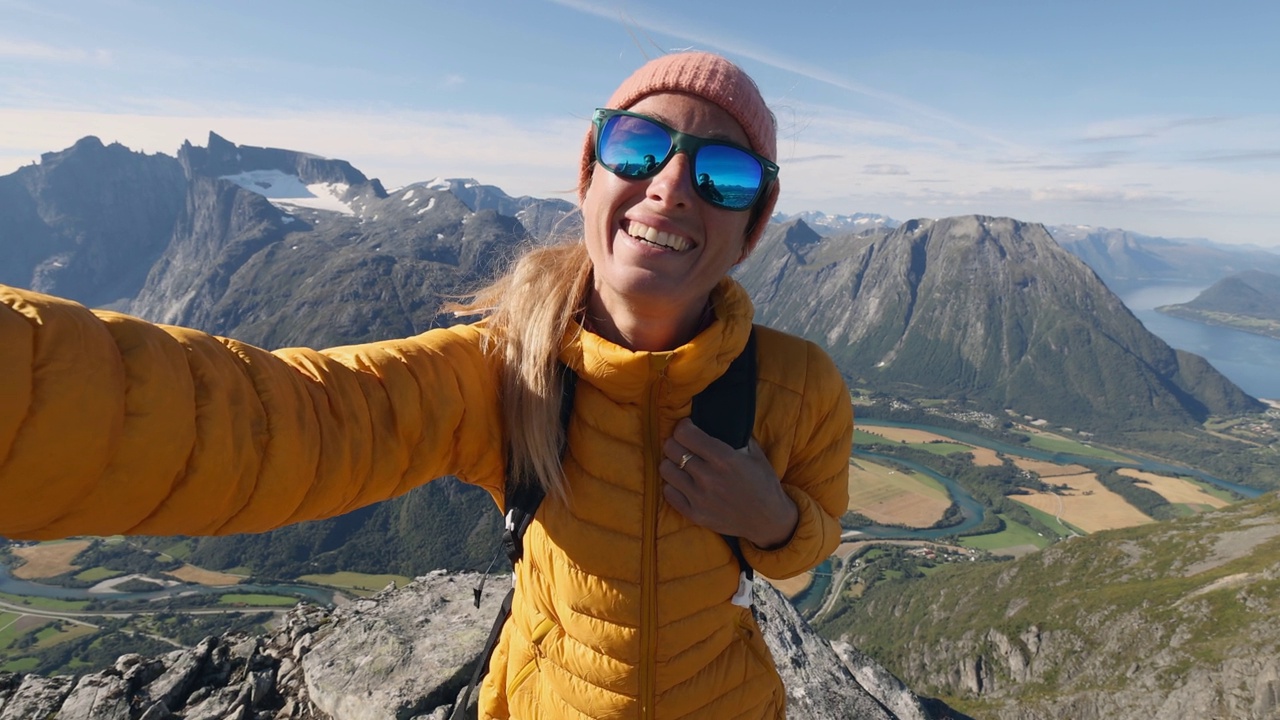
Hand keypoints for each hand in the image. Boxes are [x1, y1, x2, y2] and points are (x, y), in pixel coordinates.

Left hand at [660, 418, 797, 548]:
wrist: (767, 520)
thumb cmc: (763, 484)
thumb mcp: (756, 454)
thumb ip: (736, 437)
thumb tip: (718, 421)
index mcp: (724, 458)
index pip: (685, 434)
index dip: (683, 427)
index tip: (687, 427)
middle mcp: (709, 477)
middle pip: (671, 448)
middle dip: (675, 442)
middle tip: (682, 445)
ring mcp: (699, 498)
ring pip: (665, 470)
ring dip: (671, 463)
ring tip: (681, 464)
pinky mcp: (695, 515)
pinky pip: (668, 493)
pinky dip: (673, 485)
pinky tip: (683, 483)